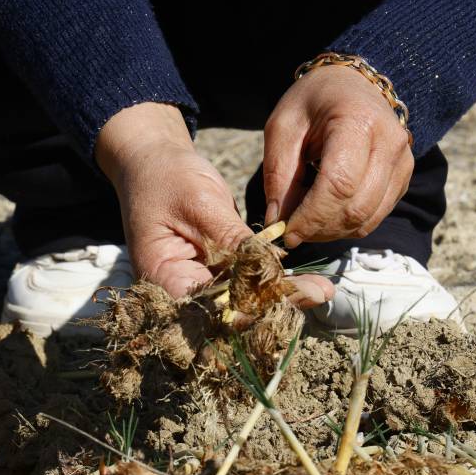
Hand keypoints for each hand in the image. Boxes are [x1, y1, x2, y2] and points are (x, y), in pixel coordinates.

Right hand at [96, 102, 333, 305]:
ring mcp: (199, 282)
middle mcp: (179, 289)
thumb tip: (269, 266)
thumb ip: (232, 238)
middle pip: (228, 311)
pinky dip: (274, 282)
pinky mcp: (216, 271)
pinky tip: (308, 282)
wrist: (153, 163)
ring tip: (322, 290)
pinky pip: (246, 284)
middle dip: (274, 305)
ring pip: (243, 301)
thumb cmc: (166, 177)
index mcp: (162, 277)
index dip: (246, 309)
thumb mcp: (201, 203)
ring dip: (281, 297)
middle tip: (318, 293)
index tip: (285, 298)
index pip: (206, 308)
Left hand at [263, 64, 414, 247]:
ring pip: (367, 218)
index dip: (311, 216)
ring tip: (306, 221)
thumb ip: (278, 174)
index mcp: (358, 121)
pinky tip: (326, 214)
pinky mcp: (404, 177)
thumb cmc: (313, 102)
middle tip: (290, 230)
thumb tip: (277, 221)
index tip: (285, 233)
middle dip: (319, 228)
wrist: (352, 84)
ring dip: (332, 231)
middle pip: (356, 207)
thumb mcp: (283, 127)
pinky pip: (375, 216)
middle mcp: (390, 142)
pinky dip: (347, 225)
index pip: (339, 184)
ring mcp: (403, 161)